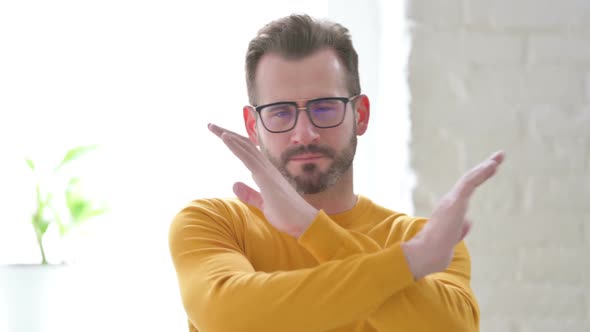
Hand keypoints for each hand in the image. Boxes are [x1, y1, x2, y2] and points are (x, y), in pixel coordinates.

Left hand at [208, 123, 317, 237]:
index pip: (248, 153)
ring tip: (213, 126)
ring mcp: (267, 171)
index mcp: (267, 174)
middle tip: (211, 125)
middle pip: (245, 146)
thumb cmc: (288, 216)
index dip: (235, 143)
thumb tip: (234, 184)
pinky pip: (248, 157)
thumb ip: (250, 194)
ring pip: (245, 147)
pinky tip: (225, 137)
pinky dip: (236, 146)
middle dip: (227, 134)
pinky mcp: (266, 177)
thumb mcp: (263, 205)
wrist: (304, 223)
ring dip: (228, 136)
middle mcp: (268, 169)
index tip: (221, 135)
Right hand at [402, 151, 504, 278]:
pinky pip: (470, 182)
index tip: (491, 168)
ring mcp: (452, 200)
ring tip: (499, 158)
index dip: (479, 177)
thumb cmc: (437, 251)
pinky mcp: (455, 201)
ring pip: (471, 178)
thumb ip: (460, 229)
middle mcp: (450, 200)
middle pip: (470, 179)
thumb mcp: (453, 238)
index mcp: (450, 208)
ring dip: (486, 167)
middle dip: (484, 168)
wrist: (428, 254)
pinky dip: (481, 173)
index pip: (467, 188)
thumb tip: (469, 222)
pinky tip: (493, 166)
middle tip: (500, 156)